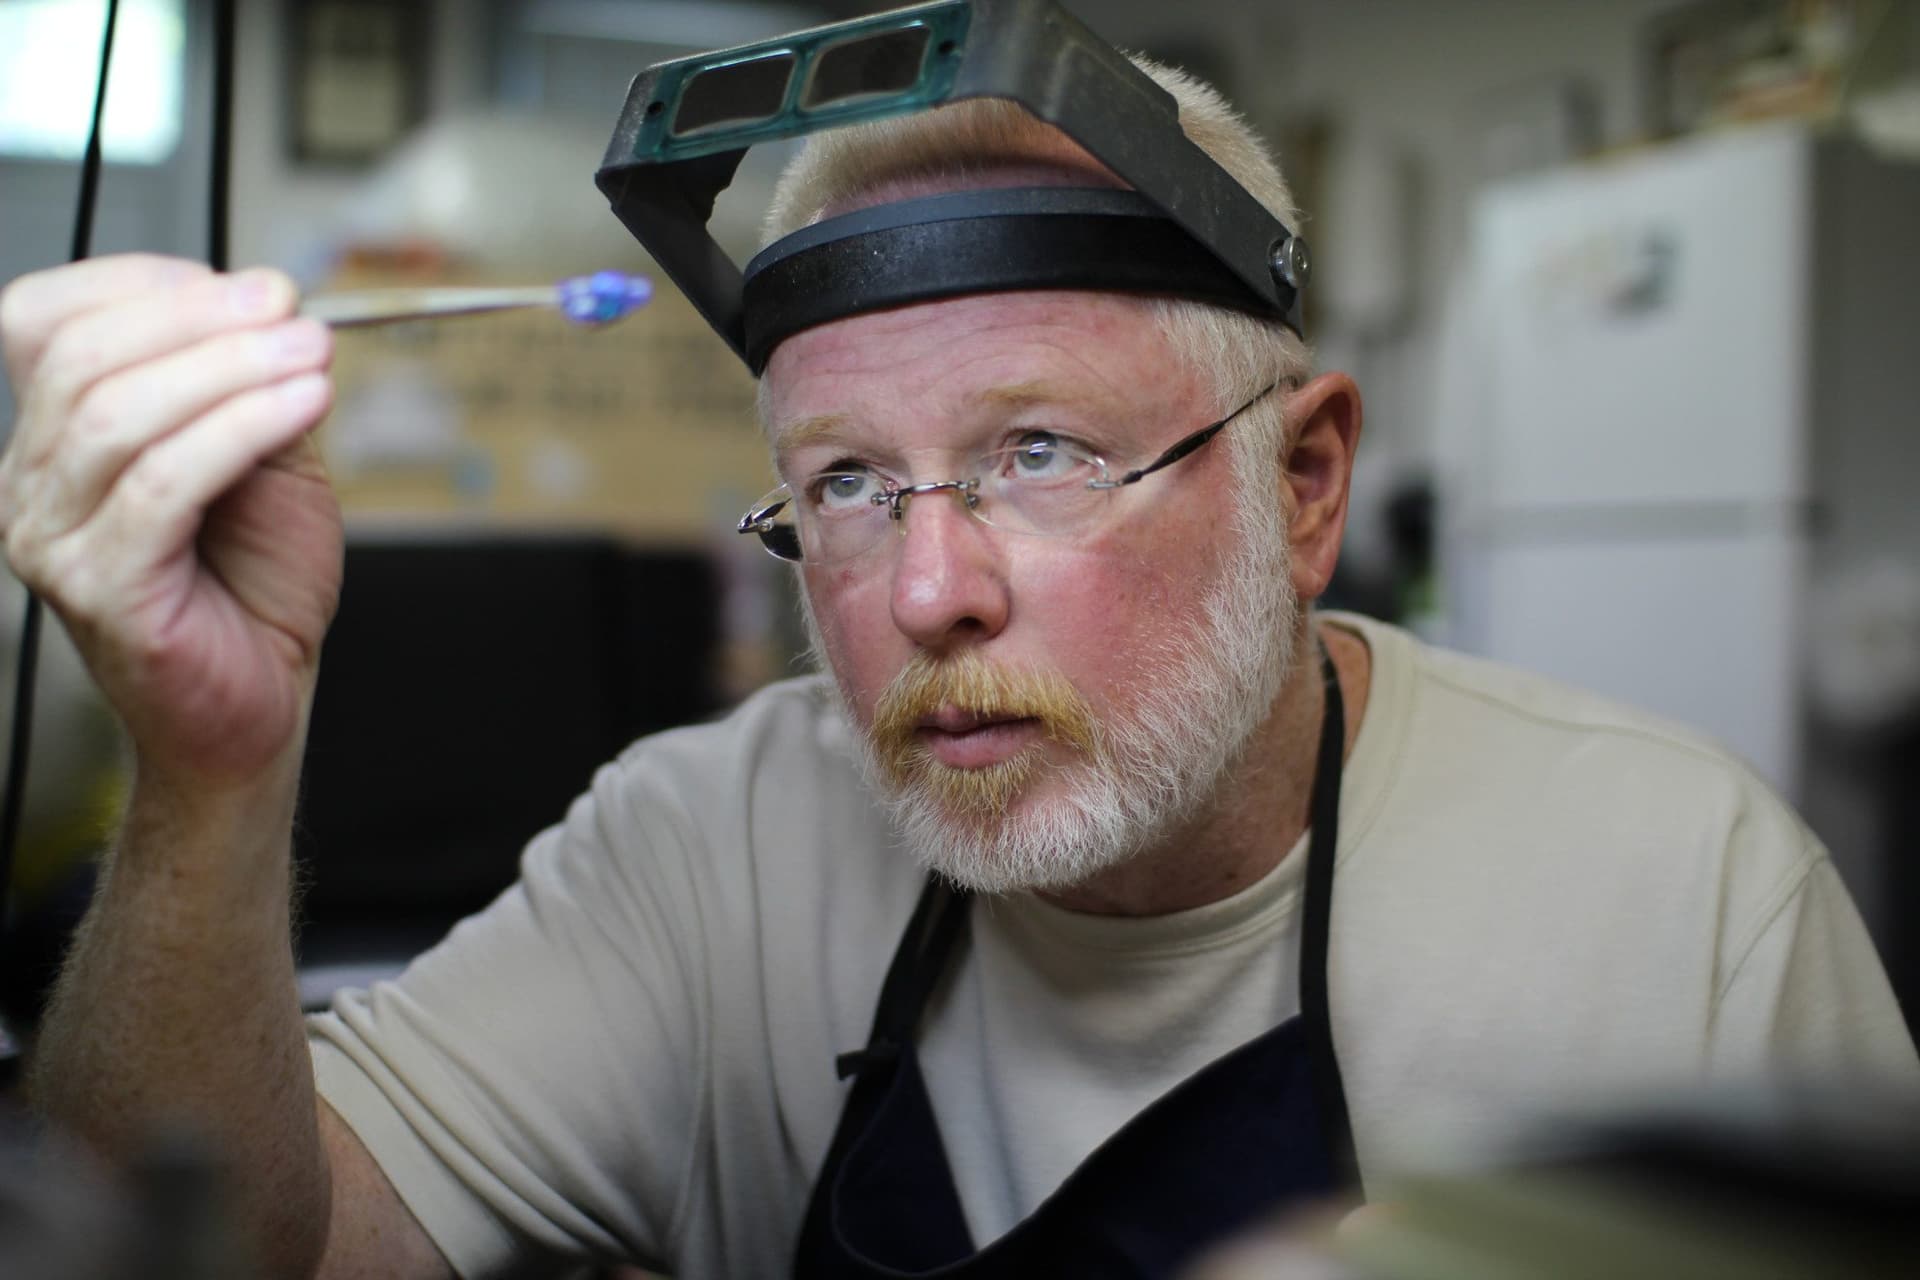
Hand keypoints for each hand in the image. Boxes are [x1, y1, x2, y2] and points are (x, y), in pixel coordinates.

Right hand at [0, 255, 342, 786]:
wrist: (264, 701)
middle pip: (83, 358)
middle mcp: (30, 484)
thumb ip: (254, 386)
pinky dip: (238, 429)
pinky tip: (304, 406)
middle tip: (291, 309)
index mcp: (53, 439)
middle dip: (197, 318)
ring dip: (227, 367)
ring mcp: (52, 540)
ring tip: (311, 354)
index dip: (143, 282)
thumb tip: (273, 305)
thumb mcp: (267, 460)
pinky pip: (160, 485)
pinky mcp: (101, 588)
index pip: (44, 321)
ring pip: (117, 414)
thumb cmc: (255, 586)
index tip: (247, 285)